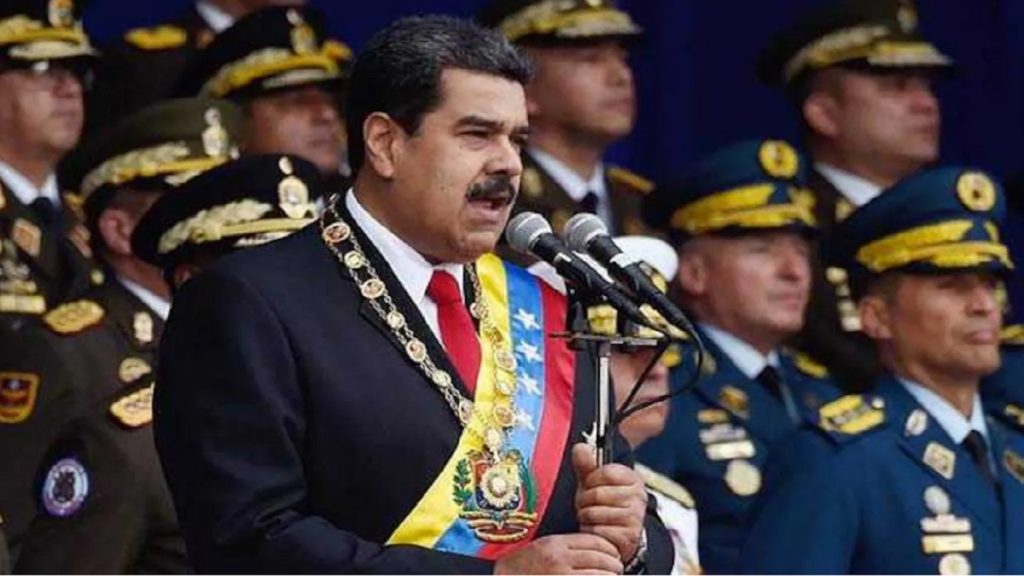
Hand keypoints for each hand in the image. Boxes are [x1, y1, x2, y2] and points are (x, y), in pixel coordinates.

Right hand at [494, 533, 623, 574]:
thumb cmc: (522, 570)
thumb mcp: (542, 550)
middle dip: (615, 564)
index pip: (596, 541)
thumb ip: (566, 548)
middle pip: (603, 558)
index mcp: (555, 544)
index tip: (613, 554)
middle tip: (617, 568)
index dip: (610, 549)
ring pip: (602, 575)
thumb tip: (594, 550)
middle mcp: (559, 560)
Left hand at [572, 443, 647, 561]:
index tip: (590, 485)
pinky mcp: (628, 536)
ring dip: (585, 516)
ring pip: (595, 513)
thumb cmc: (603, 503)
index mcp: (632, 478)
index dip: (591, 479)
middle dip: (584, 500)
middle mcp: (639, 497)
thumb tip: (580, 446)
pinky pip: (597, 530)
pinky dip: (590, 531)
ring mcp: (635, 518)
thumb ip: (586, 464)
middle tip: (587, 504)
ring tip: (591, 517)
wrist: (616, 533)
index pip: (605, 472)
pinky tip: (596, 529)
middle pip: (597, 494)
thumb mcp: (593, 481)